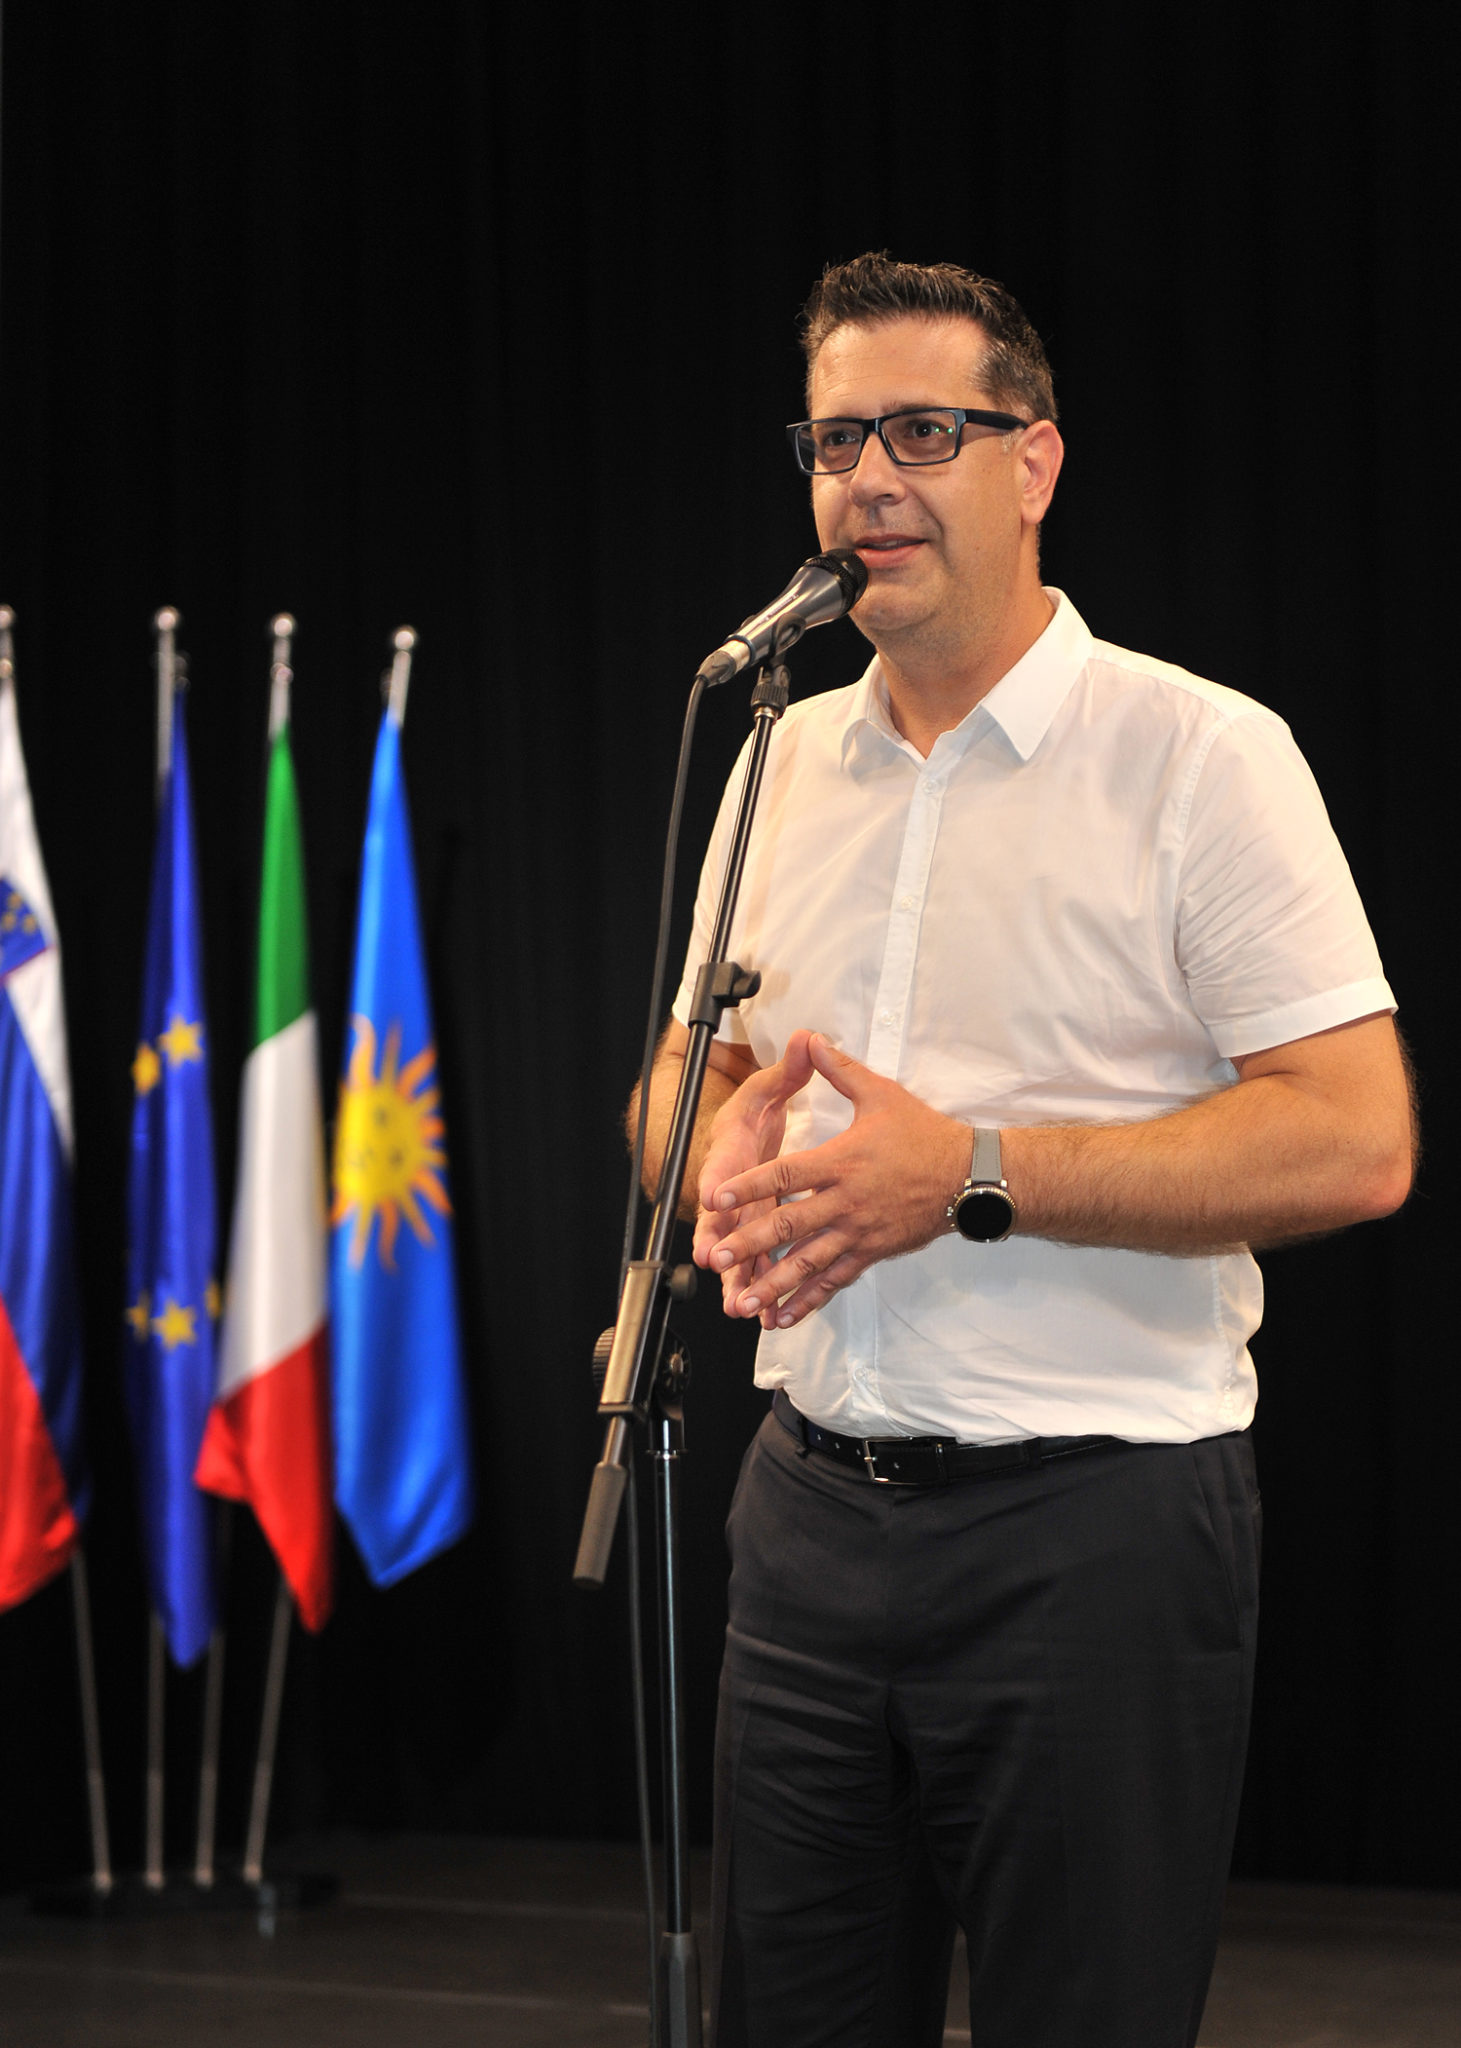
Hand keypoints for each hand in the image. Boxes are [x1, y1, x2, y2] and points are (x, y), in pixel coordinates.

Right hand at [692, 1030, 816, 1316]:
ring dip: (744, 1281)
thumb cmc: (746, 1118)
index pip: (720, 1174)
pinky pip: (764, 1268)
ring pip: (743, 1256)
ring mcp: (745, 1220)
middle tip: (719, 1268)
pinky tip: (775, 1319)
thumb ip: (785, 1071)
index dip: (716, 1189)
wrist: (738, 1139)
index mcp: (731, 1158)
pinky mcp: (760, 1235)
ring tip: (745, 1310)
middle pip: (724, 1224)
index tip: (712, 1203)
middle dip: (722, 1247)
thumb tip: (806, 1037)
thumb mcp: (763, 1091)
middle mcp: (732, 1196)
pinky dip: (770, 1292)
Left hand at [694, 1032, 970, 1328]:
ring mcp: (858, 1232)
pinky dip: (808, 1300)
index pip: (786, 1174)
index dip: (750, 1184)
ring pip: (808, 1262)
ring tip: (743, 1303)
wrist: (970, 1177)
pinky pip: (835, 1280)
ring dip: (773, 1283)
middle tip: (717, 1257)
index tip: (717, 1197)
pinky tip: (782, 1316)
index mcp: (842, 1162)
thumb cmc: (924, 1134)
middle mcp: (846, 1202)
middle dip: (750, 1243)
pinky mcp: (871, 1253)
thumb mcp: (882, 1095)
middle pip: (789, 1224)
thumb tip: (811, 1038)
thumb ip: (840, 1070)